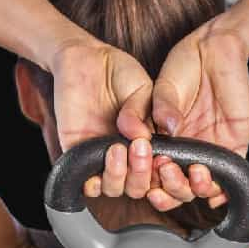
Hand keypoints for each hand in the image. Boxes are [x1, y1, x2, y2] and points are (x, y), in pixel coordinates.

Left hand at [49, 38, 222, 209]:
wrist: (85, 59)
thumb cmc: (118, 72)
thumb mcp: (142, 89)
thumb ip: (144, 113)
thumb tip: (145, 137)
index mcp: (151, 144)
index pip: (163, 174)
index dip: (169, 176)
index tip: (167, 159)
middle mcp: (129, 157)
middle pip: (141, 188)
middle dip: (143, 174)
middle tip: (142, 147)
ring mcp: (104, 159)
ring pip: (116, 189)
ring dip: (120, 175)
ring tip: (119, 147)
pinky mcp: (79, 156)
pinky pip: (86, 184)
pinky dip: (94, 181)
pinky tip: (103, 156)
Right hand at [149, 14, 248, 206]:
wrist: (218, 49)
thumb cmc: (186, 64)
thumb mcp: (168, 84)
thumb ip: (163, 106)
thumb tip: (165, 129)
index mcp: (162, 138)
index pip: (151, 170)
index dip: (148, 176)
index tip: (148, 167)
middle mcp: (184, 149)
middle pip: (174, 186)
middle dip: (170, 186)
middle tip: (167, 169)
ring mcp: (207, 150)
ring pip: (198, 187)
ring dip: (194, 189)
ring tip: (195, 173)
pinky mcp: (233, 147)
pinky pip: (227, 178)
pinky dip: (221, 193)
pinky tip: (216, 194)